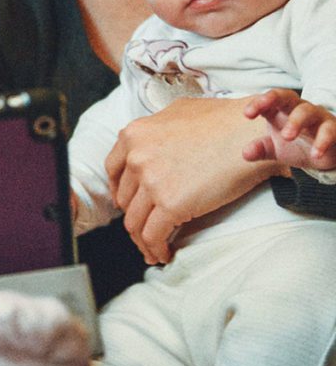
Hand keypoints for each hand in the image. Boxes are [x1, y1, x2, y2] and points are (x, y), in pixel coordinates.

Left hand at [105, 97, 278, 264]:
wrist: (252, 134)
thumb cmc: (224, 121)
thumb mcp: (179, 111)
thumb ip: (158, 128)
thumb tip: (156, 140)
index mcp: (134, 135)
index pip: (113, 170)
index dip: (120, 190)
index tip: (128, 202)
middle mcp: (136, 157)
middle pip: (125, 198)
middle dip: (134, 215)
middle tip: (146, 226)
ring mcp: (151, 181)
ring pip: (134, 222)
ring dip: (142, 240)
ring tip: (153, 249)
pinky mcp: (170, 204)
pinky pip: (152, 235)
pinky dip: (155, 249)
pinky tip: (164, 254)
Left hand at [243, 88, 335, 169]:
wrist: (325, 156)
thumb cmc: (297, 144)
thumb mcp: (276, 149)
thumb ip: (261, 148)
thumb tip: (245, 154)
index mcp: (282, 110)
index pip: (269, 100)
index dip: (258, 103)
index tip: (247, 114)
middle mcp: (299, 109)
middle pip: (287, 96)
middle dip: (274, 100)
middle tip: (262, 113)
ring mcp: (318, 117)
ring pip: (307, 111)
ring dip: (296, 121)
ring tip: (287, 137)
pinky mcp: (334, 129)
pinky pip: (329, 131)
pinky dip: (322, 141)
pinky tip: (315, 154)